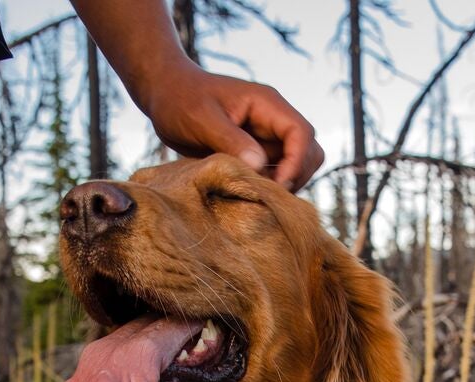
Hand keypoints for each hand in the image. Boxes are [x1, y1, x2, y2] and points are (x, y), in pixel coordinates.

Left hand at [136, 64, 323, 191]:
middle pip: (309, 151)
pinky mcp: (254, 152)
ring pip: (296, 165)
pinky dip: (267, 186)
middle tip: (265, 194)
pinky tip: (245, 192)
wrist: (166, 94)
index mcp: (267, 104)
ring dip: (283, 184)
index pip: (301, 133)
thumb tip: (259, 166)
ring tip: (253, 194)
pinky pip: (274, 173)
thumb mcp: (202, 118)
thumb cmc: (180, 99)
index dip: (296, 162)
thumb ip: (230, 140)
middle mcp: (273, 120)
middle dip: (295, 175)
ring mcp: (265, 137)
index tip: (276, 184)